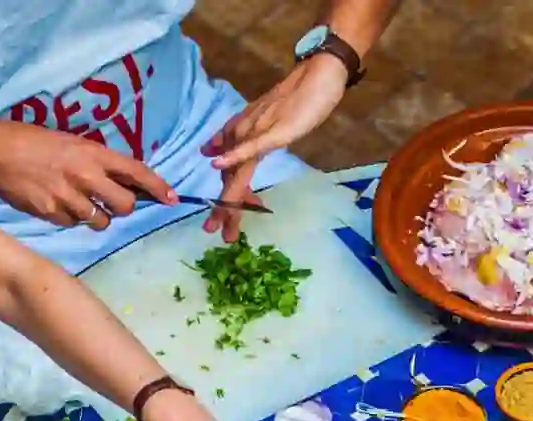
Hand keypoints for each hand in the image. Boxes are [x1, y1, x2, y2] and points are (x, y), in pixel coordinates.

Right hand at [0, 121, 175, 229]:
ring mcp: (68, 197)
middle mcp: (85, 175)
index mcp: (92, 152)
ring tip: (77, 201)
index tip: (172, 198)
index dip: (157, 187)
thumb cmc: (32, 141)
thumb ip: (96, 162)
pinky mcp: (52, 213)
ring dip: (95, 216)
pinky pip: (73, 224)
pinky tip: (56, 202)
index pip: (135, 171)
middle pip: (124, 206)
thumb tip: (122, 180)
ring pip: (100, 222)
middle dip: (121, 207)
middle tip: (108, 201)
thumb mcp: (70, 143)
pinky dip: (70, 218)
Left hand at [202, 57, 349, 240]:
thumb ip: (247, 140)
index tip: (220, 224)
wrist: (318, 75)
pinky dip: (233, 158)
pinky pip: (250, 148)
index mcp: (243, 135)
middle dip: (222, 208)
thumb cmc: (301, 100)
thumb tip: (221, 154)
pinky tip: (218, 167)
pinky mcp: (272, 130)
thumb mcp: (271, 125)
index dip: (225, 199)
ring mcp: (257, 132)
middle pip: (229, 177)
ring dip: (227, 199)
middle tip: (214, 232)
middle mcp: (243, 134)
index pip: (230, 172)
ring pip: (237, 170)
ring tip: (220, 224)